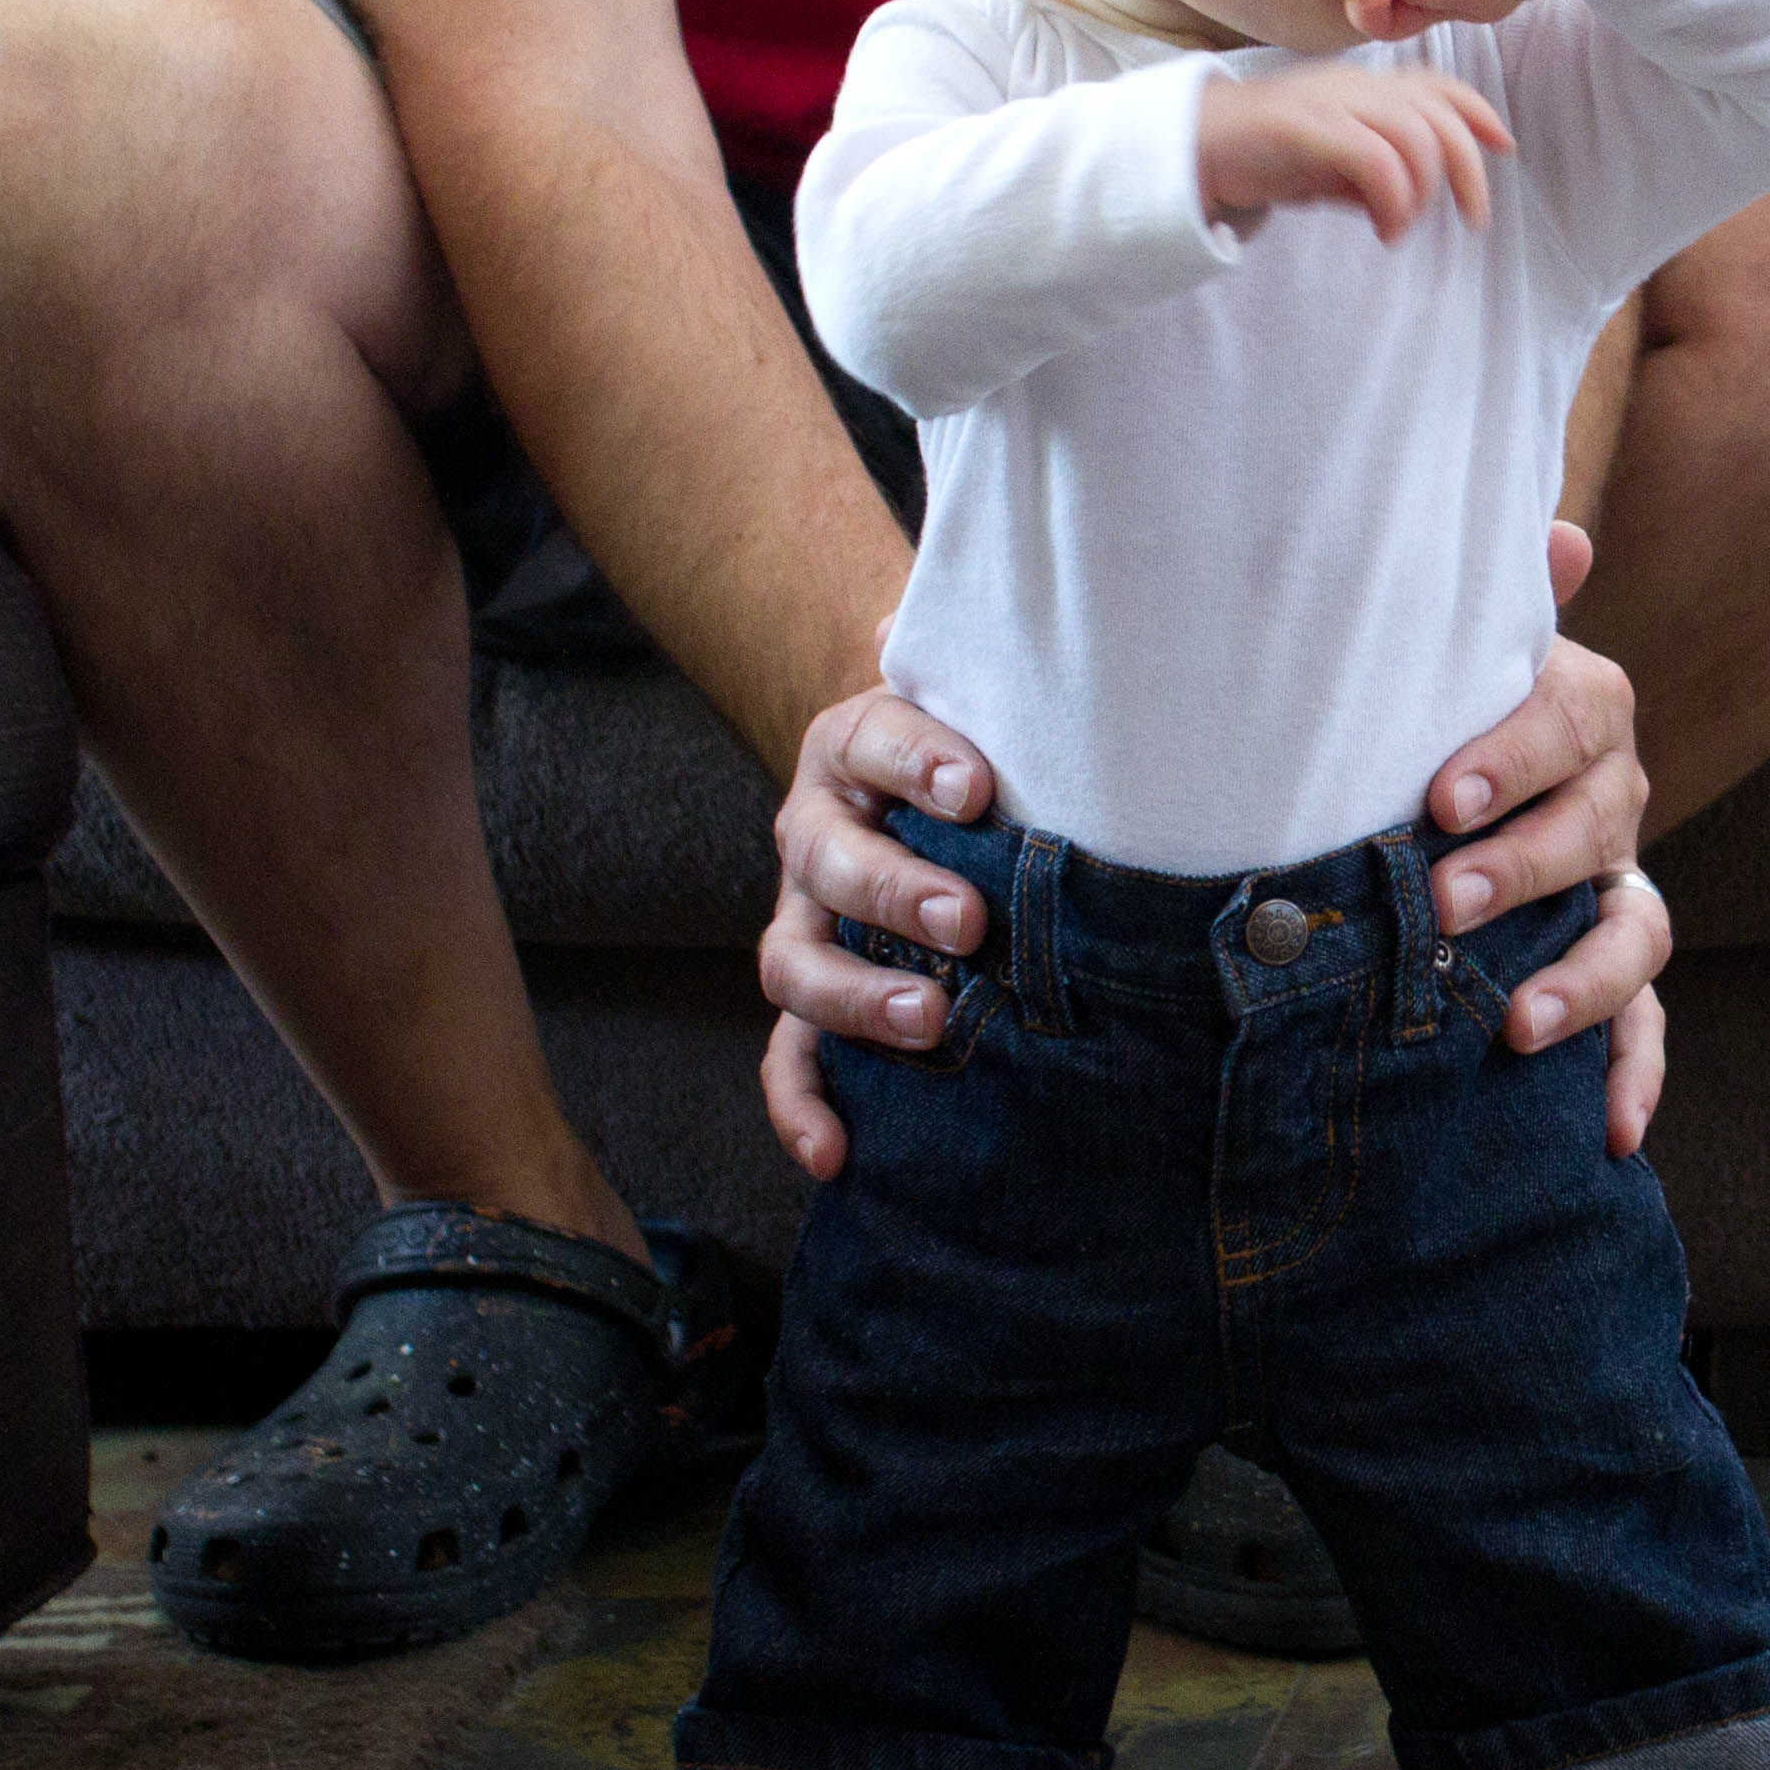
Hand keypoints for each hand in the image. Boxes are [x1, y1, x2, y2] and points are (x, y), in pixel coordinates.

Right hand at [756, 668, 999, 1181]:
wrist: (923, 782)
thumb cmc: (972, 746)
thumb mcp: (979, 698)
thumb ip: (982, 665)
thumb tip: (939, 614)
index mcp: (854, 748)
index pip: (874, 741)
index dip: (918, 762)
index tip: (978, 787)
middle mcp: (816, 835)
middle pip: (831, 863)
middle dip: (896, 892)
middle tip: (968, 920)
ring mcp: (806, 922)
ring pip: (796, 964)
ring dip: (855, 998)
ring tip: (928, 1020)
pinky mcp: (813, 999)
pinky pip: (787, 1058)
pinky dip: (802, 1107)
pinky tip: (835, 1155)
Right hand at [1198, 66, 1510, 241]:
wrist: (1189, 145)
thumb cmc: (1261, 155)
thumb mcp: (1328, 164)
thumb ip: (1370, 173)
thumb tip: (1409, 202)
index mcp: (1363, 86)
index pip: (1437, 84)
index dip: (1478, 111)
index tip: (1504, 145)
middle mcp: (1355, 86)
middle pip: (1439, 115)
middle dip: (1469, 170)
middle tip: (1473, 219)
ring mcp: (1331, 104)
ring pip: (1415, 138)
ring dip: (1425, 193)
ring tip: (1402, 228)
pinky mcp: (1308, 129)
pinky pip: (1377, 161)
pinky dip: (1395, 201)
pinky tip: (1385, 231)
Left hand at [1430, 520, 1670, 1153]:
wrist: (1426, 776)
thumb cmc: (1429, 705)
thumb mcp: (1450, 650)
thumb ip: (1492, 598)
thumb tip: (1560, 532)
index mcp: (1579, 714)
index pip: (1572, 723)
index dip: (1514, 758)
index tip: (1441, 800)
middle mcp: (1610, 801)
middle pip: (1597, 831)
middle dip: (1524, 870)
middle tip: (1443, 904)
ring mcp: (1615, 890)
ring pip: (1633, 933)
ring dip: (1582, 979)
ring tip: (1515, 1024)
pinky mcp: (1612, 975)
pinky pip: (1644, 1028)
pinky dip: (1633, 1077)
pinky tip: (1609, 1135)